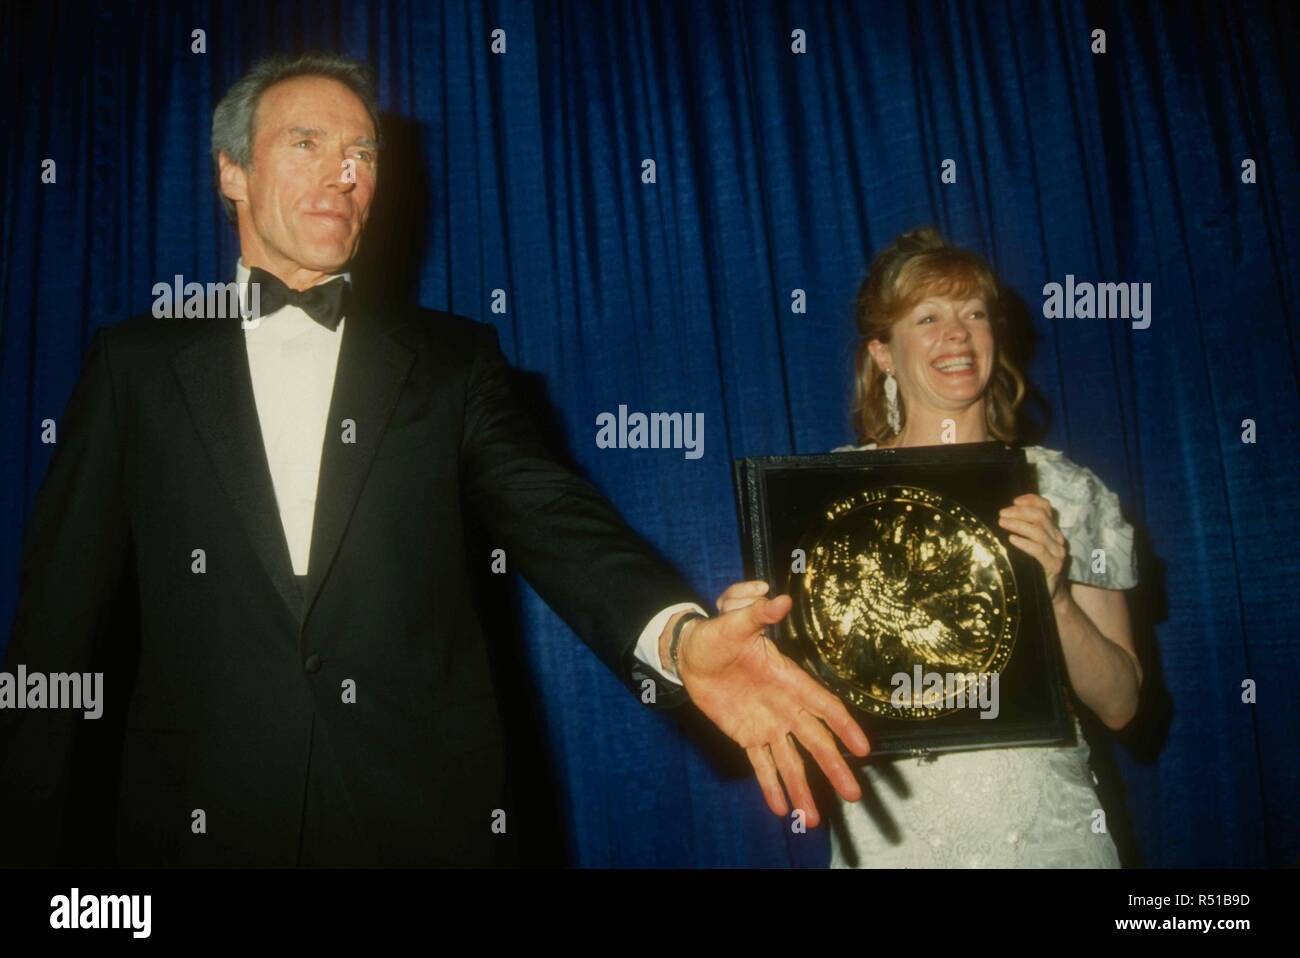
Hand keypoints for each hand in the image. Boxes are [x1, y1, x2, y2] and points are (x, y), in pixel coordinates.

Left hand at [671, 580, 870, 826]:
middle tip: (854, 793)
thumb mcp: (735, 619)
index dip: (844, 726)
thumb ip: (758, 612)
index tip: (863, 747)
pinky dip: (771, 786)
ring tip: (813, 818)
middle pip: (816, 741)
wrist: (691, 653)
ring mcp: (768, 724)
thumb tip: (778, 598)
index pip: (823, 705)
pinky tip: (782, 810)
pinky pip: (762, 764)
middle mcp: (785, 706)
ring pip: (791, 760)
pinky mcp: (748, 736)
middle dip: (834, 767)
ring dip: (803, 787)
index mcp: (788, 679)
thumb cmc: (718, 633)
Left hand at [998, 494, 1067, 602]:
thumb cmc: (1035, 568)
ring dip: (1018, 524)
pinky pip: (1039, 550)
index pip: (1046, 507)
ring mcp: (1058, 553)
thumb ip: (1024, 531)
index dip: (1030, 500)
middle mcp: (1058, 539)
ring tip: (1002, 523)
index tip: (1013, 501)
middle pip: (1041, 516)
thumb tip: (1002, 516)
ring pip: (1039, 531)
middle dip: (1019, 512)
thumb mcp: (1030, 546)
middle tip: (1001, 514)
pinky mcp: (1054, 566)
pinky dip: (1024, 543)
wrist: (1051, 595)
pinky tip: (1012, 539)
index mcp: (1053, 530)